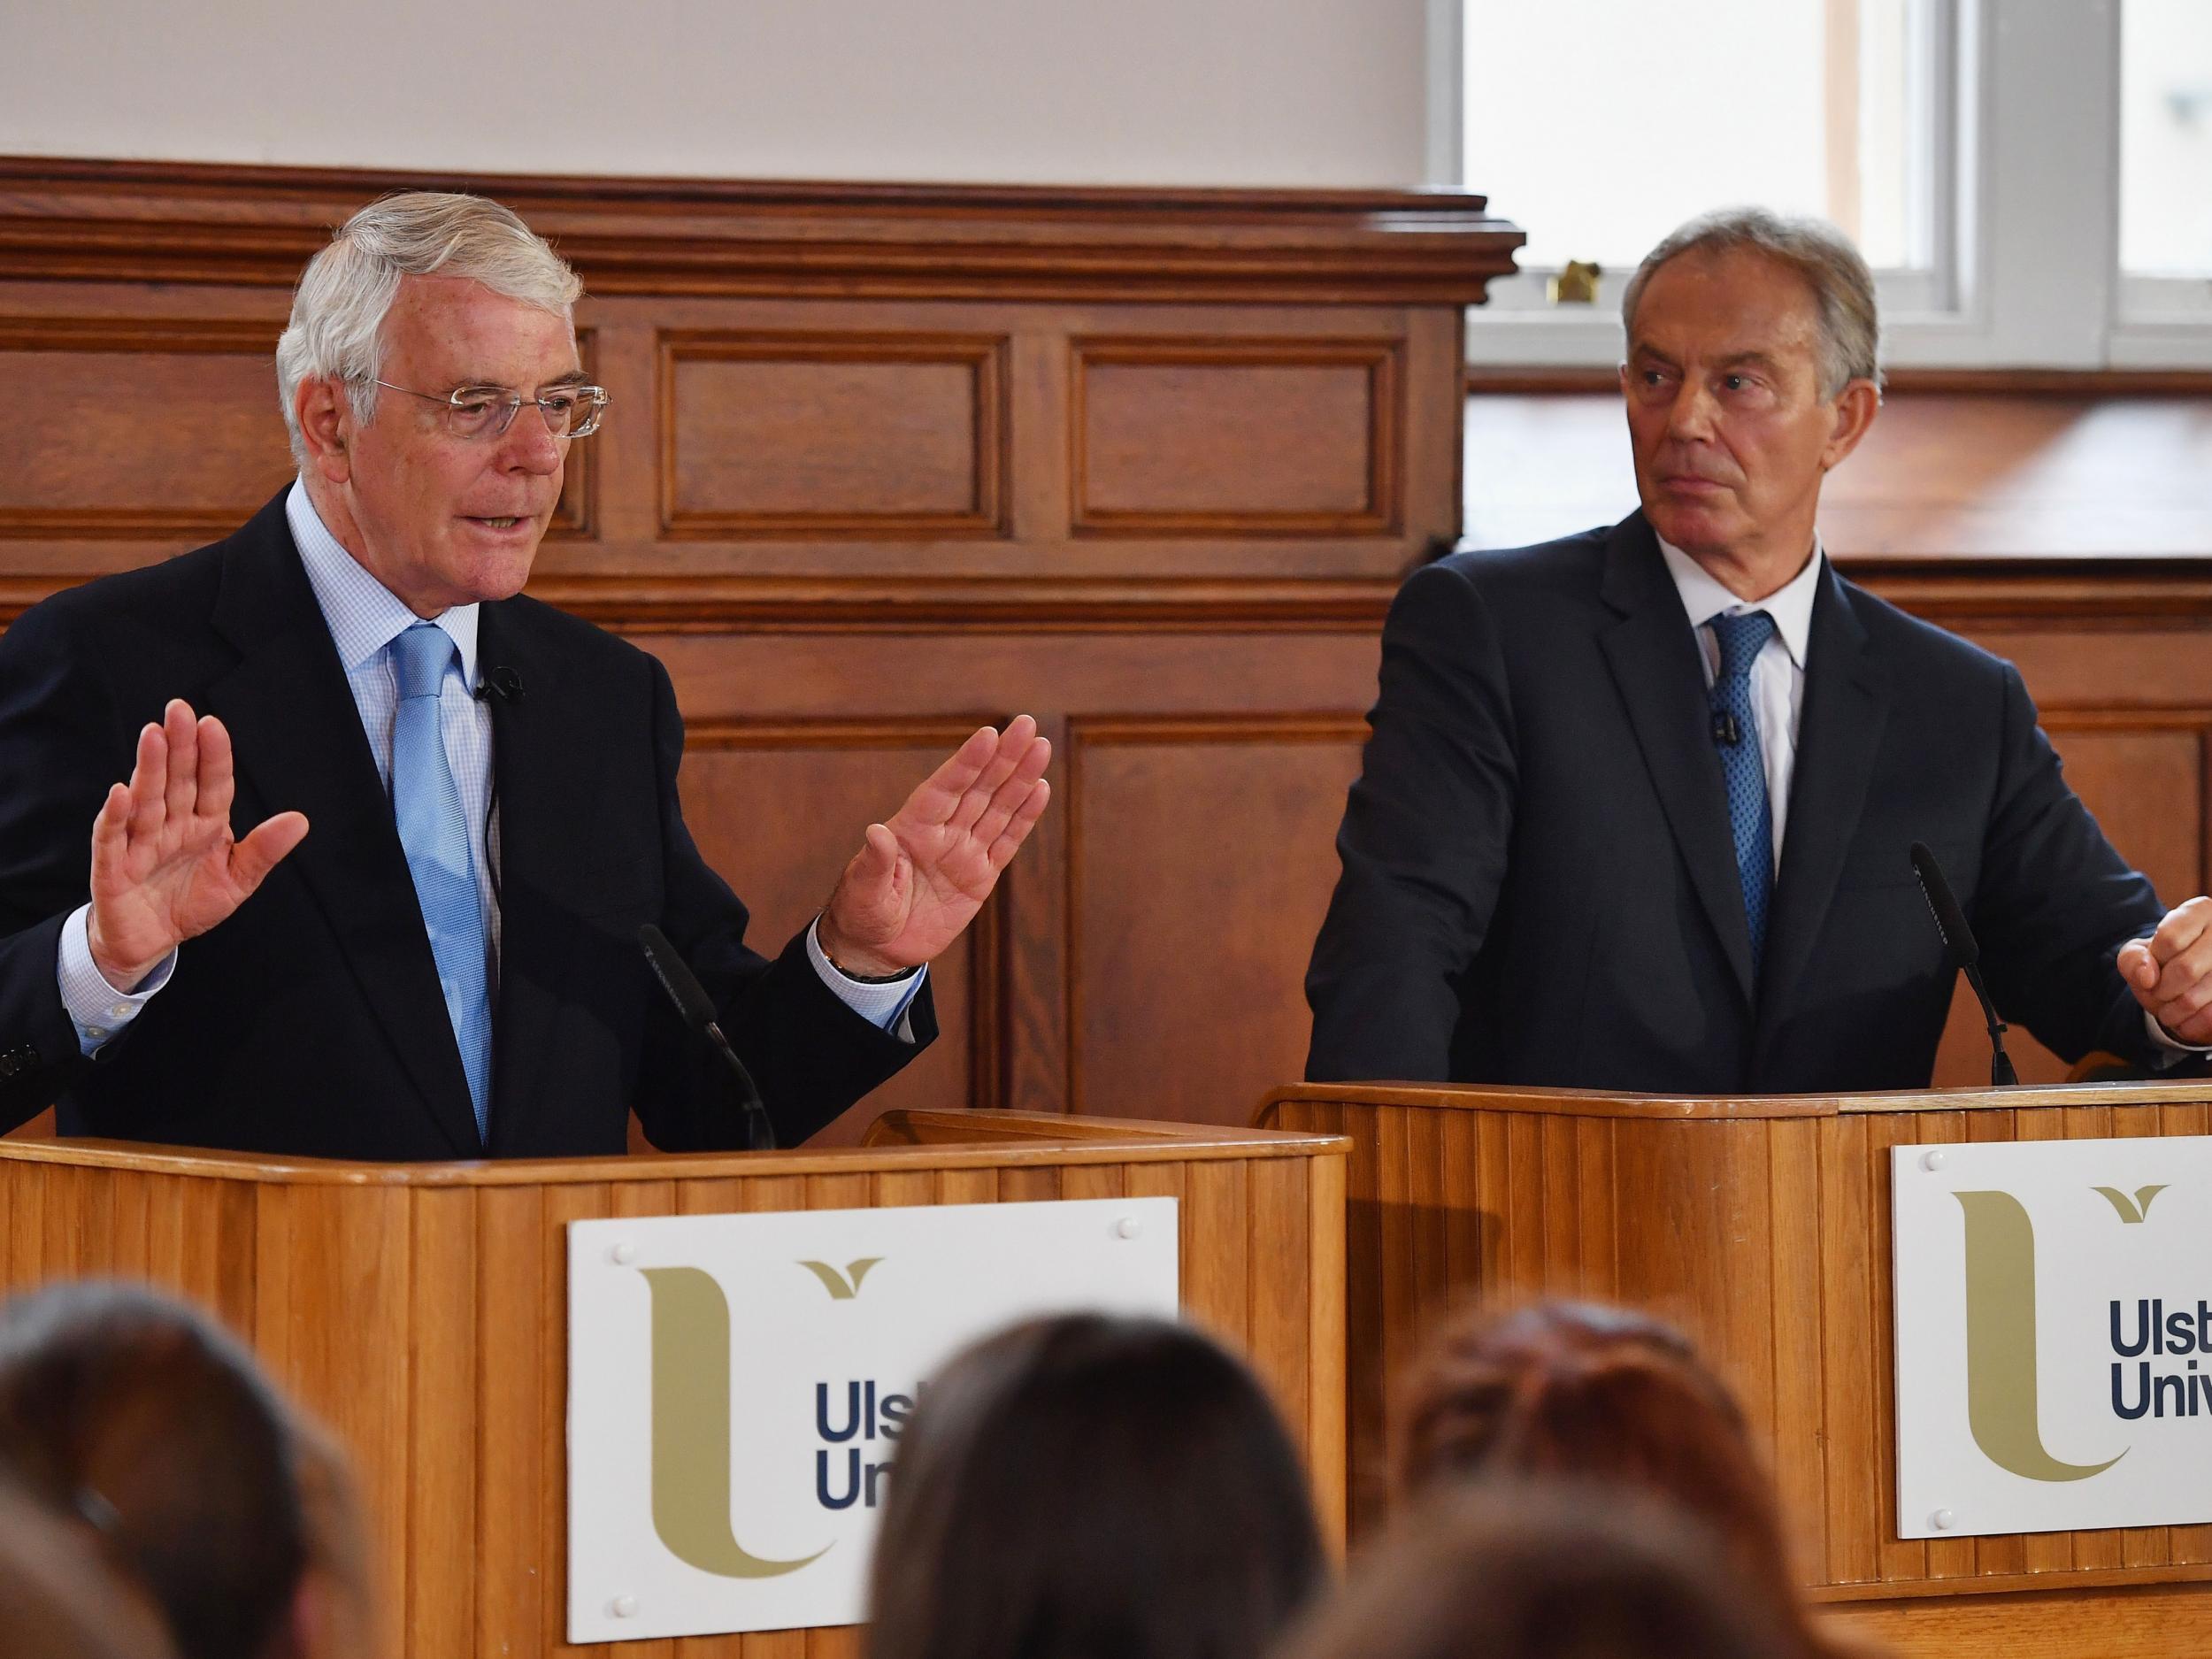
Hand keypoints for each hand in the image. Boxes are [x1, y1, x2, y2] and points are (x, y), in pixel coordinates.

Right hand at [85, 699, 309, 987]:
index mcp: (205, 825)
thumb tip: (300, 820)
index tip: (213, 724)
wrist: (150, 941)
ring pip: (146, 799)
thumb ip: (264, 850)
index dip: (213, 756)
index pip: (212, 784)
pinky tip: (121, 793)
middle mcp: (172, 825)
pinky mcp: (112, 865)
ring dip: (149, 768)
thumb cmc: (192, 903)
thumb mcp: (238, 880)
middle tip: (179, 709)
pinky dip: (116, 816)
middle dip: (178, 746)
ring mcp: (140, 841)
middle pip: (176, 780)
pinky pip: (112, 837)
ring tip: (153, 735)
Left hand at [816, 716, 1050, 975]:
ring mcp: (964, 852)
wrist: (877, 947)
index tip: (987, 735)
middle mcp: (942, 832)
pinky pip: (1007, 842)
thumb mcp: (862, 890)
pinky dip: (1024, 816)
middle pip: (978, 788)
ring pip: (998, 808)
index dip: (966, 763)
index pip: (944, 789)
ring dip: (1020, 778)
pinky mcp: (981, 876)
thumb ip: (874, 862)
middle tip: (1026, 724)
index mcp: (911, 828)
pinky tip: (1039, 789)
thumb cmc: (861, 911)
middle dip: (1003, 757)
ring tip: (1040, 747)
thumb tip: (875, 832)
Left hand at [2119, 896, 2211, 1045]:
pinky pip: (2211, 1018)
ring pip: (2196, 998)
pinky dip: (2190, 1026)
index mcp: (2201, 911)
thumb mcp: (2138, 955)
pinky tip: (2186, 1022)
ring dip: (2173, 1012)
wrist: (2189, 985)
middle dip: (2162, 989)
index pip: (2170, 939)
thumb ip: (2133, 959)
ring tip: (2169, 1010)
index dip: (2154, 960)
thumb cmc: (2163, 964)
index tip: (2155, 966)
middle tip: (2159, 993)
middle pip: (2186, 969)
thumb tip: (2148, 977)